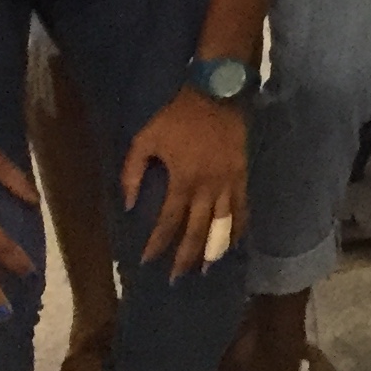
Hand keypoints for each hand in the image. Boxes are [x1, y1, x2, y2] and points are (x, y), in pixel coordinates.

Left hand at [124, 90, 246, 279]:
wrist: (216, 94)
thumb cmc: (177, 117)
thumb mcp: (144, 140)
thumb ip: (132, 173)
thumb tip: (127, 205)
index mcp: (183, 180)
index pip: (168, 221)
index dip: (158, 242)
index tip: (147, 261)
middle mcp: (208, 187)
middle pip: (197, 229)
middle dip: (186, 256)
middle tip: (177, 277)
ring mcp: (229, 182)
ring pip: (223, 223)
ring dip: (214, 248)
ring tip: (208, 268)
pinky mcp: (243, 174)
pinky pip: (243, 206)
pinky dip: (239, 226)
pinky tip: (235, 242)